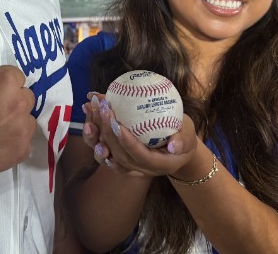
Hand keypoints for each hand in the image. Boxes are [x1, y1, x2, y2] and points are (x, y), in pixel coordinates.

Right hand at [0, 0, 36, 185]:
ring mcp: (20, 132)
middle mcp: (20, 104)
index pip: (12, 77)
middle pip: (21, 98)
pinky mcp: (17, 155)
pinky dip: (9, 144)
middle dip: (5, 102)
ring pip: (23, 121)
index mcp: (8, 79)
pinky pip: (22, 145)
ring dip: (10, 122)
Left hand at [82, 93, 197, 176]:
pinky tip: (88, 117)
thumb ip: (183, 139)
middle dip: (107, 132)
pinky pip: (102, 150)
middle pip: (119, 155)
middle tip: (102, 108)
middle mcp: (140, 168)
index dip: (126, 142)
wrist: (177, 147)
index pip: (139, 156)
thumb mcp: (189, 136)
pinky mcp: (118, 157)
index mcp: (158, 165)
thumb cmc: (184, 137)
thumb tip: (174, 145)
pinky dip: (93, 134)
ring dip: (94, 136)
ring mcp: (128, 165)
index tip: (116, 123)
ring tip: (89, 113)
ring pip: (106, 156)